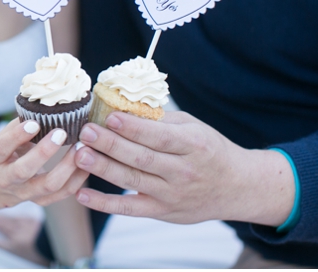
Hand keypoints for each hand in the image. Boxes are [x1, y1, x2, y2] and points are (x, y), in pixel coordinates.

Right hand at [0, 118, 89, 207]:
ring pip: (48, 185)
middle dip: (43, 152)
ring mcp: (24, 193)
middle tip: (61, 133)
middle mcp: (6, 179)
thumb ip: (22, 122)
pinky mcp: (41, 200)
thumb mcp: (6, 135)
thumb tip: (45, 104)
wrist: (1, 181)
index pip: (1, 148)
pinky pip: (63, 192)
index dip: (16, 136)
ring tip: (81, 147)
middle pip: (23, 170)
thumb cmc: (8, 149)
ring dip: (67, 166)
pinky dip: (78, 177)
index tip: (34, 123)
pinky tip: (87, 161)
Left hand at [73, 111, 293, 225]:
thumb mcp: (194, 127)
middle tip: (86, 132)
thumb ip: (161, 121)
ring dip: (103, 168)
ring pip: (132, 181)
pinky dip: (105, 204)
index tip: (109, 117)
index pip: (159, 137)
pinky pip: (130, 209)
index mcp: (194, 144)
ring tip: (80, 154)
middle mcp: (184, 172)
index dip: (133, 128)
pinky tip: (83, 194)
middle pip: (142, 158)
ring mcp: (173, 195)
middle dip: (111, 145)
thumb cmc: (209, 150)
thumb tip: (122, 105)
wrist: (237, 187)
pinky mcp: (163, 212)